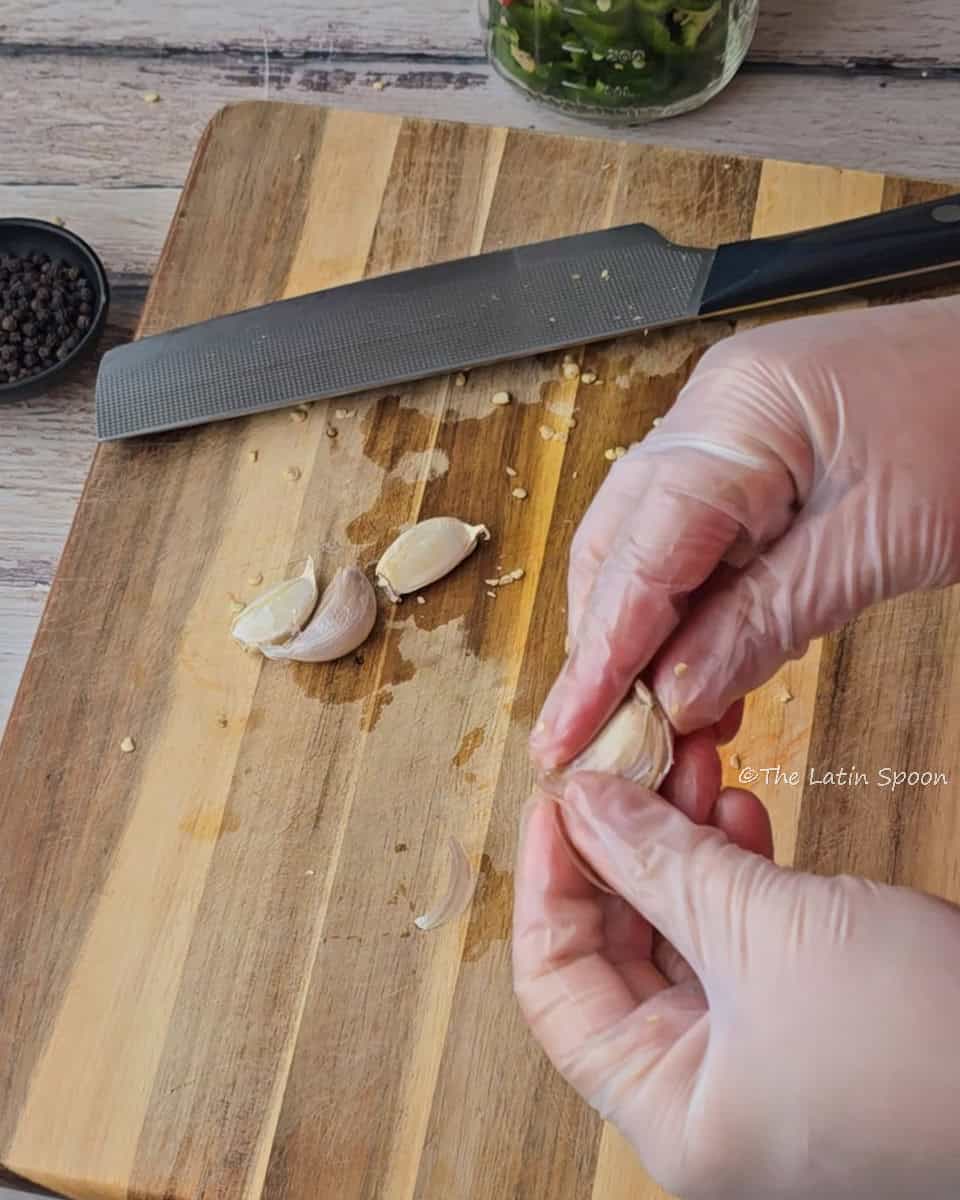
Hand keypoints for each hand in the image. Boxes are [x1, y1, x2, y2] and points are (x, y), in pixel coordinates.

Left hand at [514, 772, 959, 1199]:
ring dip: (683, 847)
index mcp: (672, 1113)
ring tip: (691, 769)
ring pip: (684, 937)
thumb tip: (583, 801)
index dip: (548, 884)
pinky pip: (745, 941)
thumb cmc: (923, 1045)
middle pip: (617, 955)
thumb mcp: (769, 934)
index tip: (557, 800)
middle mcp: (706, 1097)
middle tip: (626, 769)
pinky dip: (738, 875)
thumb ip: (661, 862)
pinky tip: (743, 815)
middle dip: (623, 849)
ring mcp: (762, 1061)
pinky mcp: (812, 1022)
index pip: (555, 988)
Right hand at [530, 298, 959, 767]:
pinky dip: (700, 610)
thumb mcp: (879, 542)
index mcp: (733, 415)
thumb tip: (679, 694)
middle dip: (605, 648)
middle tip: (597, 736)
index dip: (599, 658)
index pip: (639, 556)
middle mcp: (710, 415)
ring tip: (657, 722)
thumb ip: (768, 620)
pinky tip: (708, 668)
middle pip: (620, 547)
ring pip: (653, 550)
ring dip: (652, 637)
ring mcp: (730, 431)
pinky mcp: (759, 457)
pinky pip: (703, 542)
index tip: (566, 733)